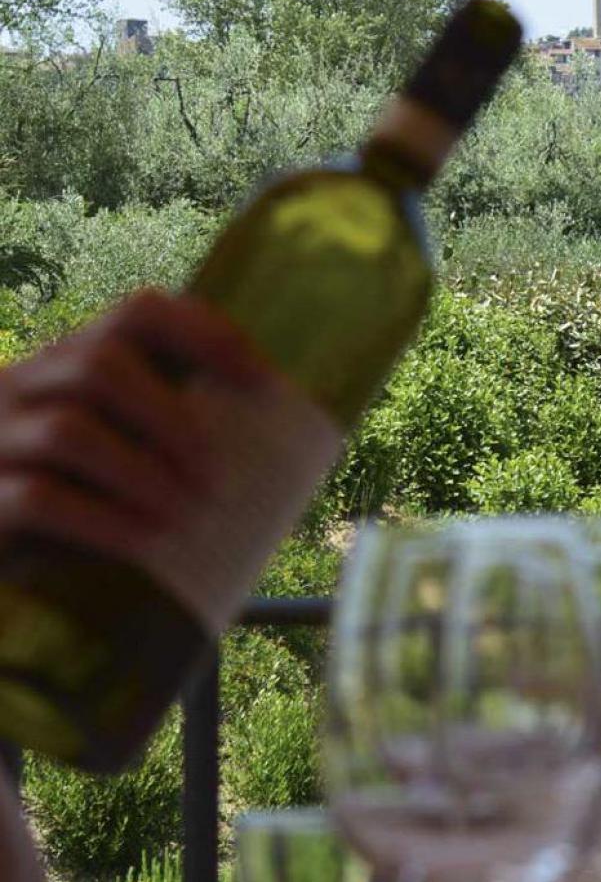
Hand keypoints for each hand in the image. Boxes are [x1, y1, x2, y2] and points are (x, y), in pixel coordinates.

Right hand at [0, 289, 269, 556]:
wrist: (1, 569)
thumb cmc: (75, 504)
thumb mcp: (119, 452)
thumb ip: (172, 435)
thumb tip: (290, 456)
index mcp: (68, 360)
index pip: (138, 311)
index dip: (206, 334)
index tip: (264, 383)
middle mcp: (20, 384)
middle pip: (100, 366)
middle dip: (173, 420)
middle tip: (218, 479)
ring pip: (68, 431)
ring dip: (143, 473)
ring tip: (189, 515)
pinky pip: (39, 499)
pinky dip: (103, 520)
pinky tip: (147, 543)